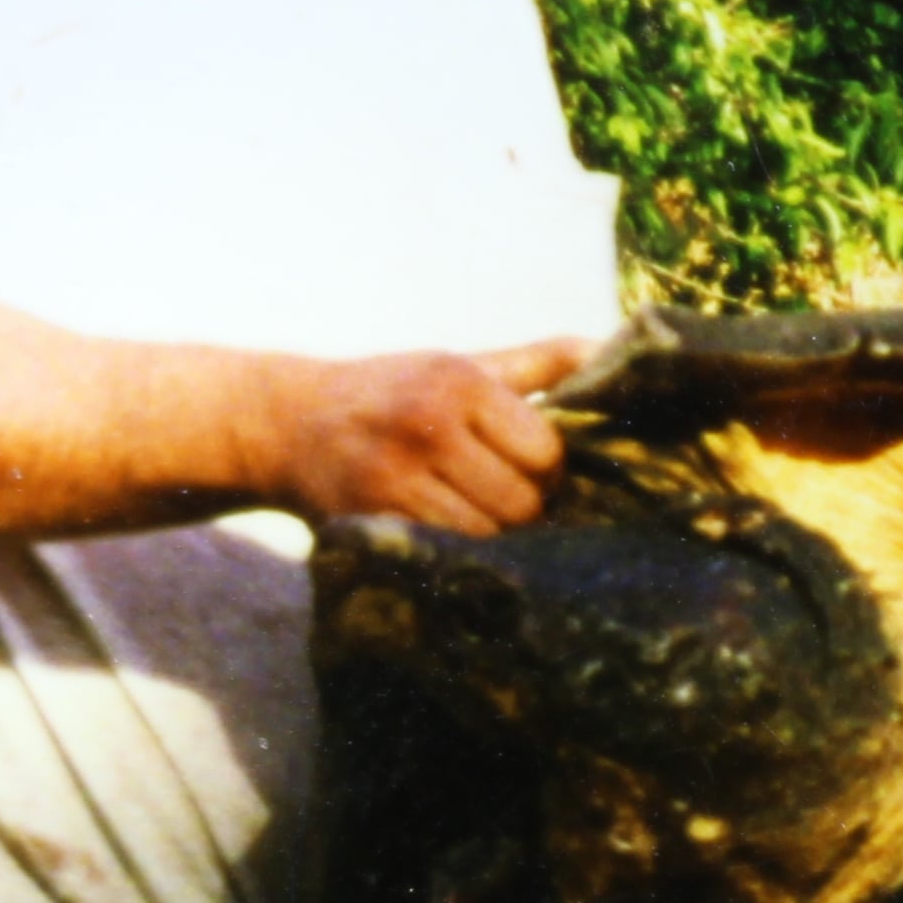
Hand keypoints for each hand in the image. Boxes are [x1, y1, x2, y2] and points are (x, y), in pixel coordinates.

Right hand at [261, 338, 597, 532]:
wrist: (287, 422)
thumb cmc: (394, 393)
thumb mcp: (464, 365)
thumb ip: (542, 363)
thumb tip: (615, 348)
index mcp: (459, 382)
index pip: (545, 451)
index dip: (547, 468)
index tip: (527, 466)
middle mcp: (426, 425)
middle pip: (521, 501)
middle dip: (523, 507)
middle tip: (501, 497)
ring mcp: (394, 476)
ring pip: (487, 535)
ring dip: (491, 536)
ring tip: (473, 514)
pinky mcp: (370, 518)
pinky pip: (444, 554)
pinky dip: (454, 552)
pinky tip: (443, 532)